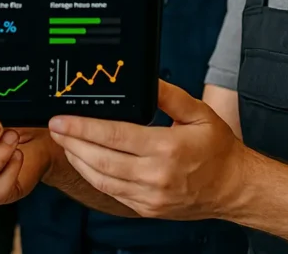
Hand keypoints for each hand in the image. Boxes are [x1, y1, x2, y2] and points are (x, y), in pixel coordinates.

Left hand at [48, 81, 247, 220]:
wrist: (234, 188)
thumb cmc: (218, 149)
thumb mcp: (199, 112)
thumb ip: (168, 94)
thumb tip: (143, 79)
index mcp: (167, 148)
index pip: (114, 136)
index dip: (83, 127)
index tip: (61, 119)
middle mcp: (156, 175)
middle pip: (100, 159)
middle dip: (71, 142)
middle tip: (53, 128)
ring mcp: (149, 196)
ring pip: (101, 179)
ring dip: (78, 160)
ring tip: (64, 142)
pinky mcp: (146, 209)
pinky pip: (111, 192)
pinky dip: (93, 176)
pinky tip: (84, 161)